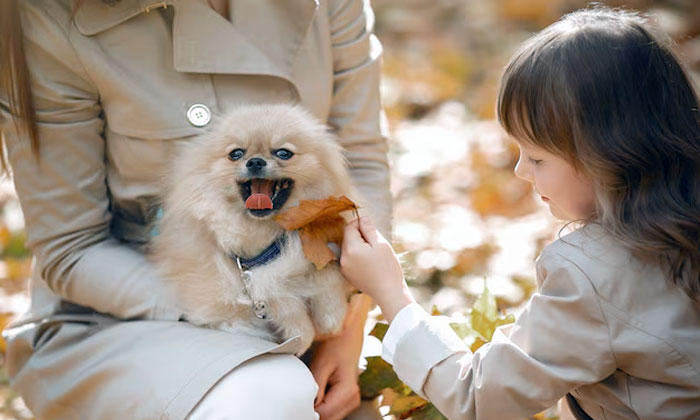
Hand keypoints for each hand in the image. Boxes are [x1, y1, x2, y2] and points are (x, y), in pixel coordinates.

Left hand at [310, 294, 368, 419]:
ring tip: (307, 390)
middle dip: (311, 410)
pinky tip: (314, 390)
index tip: (295, 400)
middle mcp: (353, 399)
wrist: (349, 330)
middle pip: (327, 419)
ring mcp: (351, 399)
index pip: (323, 415)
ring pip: (328, 416)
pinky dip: (320, 403)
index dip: (307, 410)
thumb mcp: (322, 362)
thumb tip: (305, 407)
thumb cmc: (336, 342)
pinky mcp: (346, 397)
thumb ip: (314, 386)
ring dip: (315, 407)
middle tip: (298, 396)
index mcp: (348, 392)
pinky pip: (330, 409)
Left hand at [341, 217, 414, 321]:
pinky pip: (350, 258)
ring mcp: (344, 268)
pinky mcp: (347, 275)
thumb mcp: (380, 244)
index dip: (360, 224)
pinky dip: (358, 256)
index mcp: (350, 249)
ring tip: (374, 256)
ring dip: (359, 246)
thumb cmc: (387, 268)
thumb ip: (368, 229)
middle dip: (360, 236)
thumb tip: (362, 217)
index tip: (373, 230)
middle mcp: (343, 258)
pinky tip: (370, 264)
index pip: (349, 227)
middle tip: (376, 245)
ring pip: (349, 248)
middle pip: (348, 237)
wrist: (388, 293)